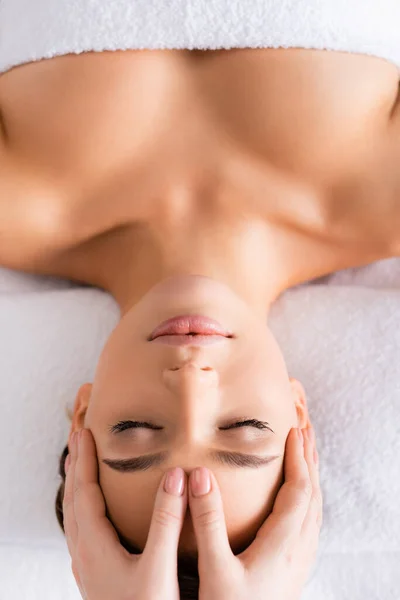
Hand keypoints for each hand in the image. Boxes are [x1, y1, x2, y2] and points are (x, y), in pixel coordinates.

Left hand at [63, 428, 186, 599]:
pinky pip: (80, 528)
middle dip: (75, 465)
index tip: (86, 432)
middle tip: (76, 437)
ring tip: (79, 463)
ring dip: (75, 484)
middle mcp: (85, 553)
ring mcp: (87, 565)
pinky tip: (91, 510)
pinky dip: (81, 505)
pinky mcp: (95, 574)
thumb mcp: (160, 568)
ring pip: (74, 515)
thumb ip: (166, 520)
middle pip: (73, 499)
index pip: (85, 493)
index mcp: (96, 546)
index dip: (86, 460)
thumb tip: (174, 475)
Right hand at [188, 426, 321, 599]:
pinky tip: (299, 501)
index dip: (298, 458)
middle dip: (310, 460)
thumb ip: (207, 521)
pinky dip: (309, 499)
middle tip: (305, 431)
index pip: (299, 489)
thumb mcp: (214, 567)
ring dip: (312, 478)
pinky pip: (310, 524)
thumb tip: (200, 475)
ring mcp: (298, 561)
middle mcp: (297, 549)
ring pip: (315, 510)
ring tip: (306, 456)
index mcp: (281, 542)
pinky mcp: (293, 570)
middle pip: (313, 495)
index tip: (292, 430)